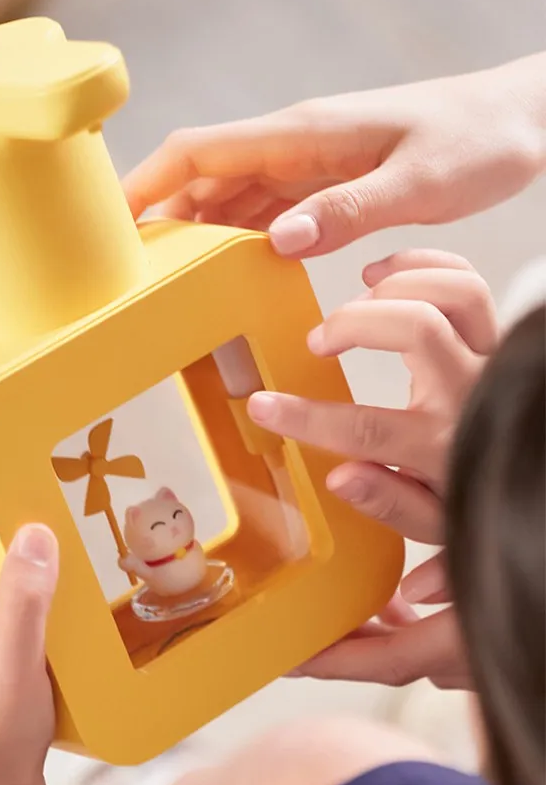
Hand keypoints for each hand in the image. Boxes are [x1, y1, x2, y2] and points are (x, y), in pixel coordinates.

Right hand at [123, 53, 545, 257]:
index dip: (148, 181)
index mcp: (300, 135)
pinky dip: (237, 240)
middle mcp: (291, 148)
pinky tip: (229, 270)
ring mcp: (304, 168)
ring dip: (196, 234)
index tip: (113, 218)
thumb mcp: (418, 182)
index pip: (200, 151)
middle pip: (201, 179)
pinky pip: (262, 214)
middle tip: (135, 269)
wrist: (518, 123)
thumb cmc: (476, 140)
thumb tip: (279, 240)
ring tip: (170, 278)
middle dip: (163, 218)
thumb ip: (347, 210)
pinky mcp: (321, 188)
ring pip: (227, 199)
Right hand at [247, 249, 497, 688]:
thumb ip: (391, 504)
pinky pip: (468, 280)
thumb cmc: (478, 492)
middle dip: (352, 323)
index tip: (264, 405)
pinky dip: (423, 264)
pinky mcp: (495, 334)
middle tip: (319, 341)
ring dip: (392, 285)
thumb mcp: (437, 520)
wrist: (528, 466)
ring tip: (354, 298)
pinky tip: (384, 273)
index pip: (366, 430)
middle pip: (415, 326)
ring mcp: (488, 356)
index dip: (306, 417)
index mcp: (444, 447)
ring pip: (452, 291)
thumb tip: (340, 478)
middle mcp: (469, 393)